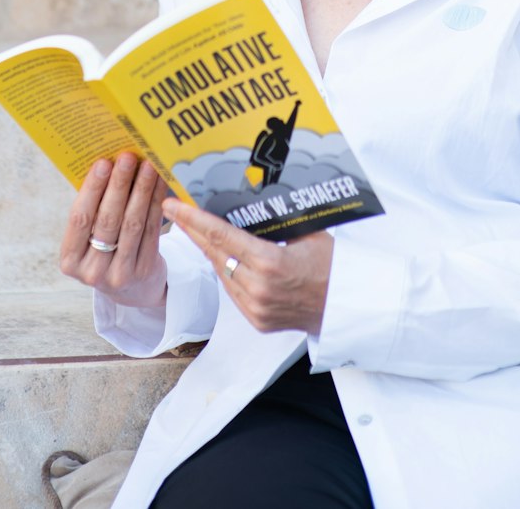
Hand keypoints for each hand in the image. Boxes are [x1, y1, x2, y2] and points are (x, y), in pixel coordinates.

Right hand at [60, 152, 167, 306]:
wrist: (132, 289)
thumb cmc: (105, 251)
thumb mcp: (89, 240)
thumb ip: (92, 210)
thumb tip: (108, 163)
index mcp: (70, 261)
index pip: (79, 219)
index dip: (92, 189)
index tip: (102, 163)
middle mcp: (92, 271)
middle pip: (107, 220)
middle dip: (119, 185)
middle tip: (128, 157)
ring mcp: (120, 274)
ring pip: (132, 224)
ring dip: (141, 190)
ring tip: (147, 165)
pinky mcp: (144, 270)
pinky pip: (151, 230)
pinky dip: (156, 203)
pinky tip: (159, 183)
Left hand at [162, 198, 332, 335]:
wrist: (345, 308)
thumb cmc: (332, 265)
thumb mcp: (308, 233)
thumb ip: (278, 220)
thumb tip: (255, 198)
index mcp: (270, 262)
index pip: (222, 235)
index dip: (194, 219)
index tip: (174, 206)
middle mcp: (258, 287)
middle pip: (215, 253)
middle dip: (192, 231)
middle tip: (174, 210)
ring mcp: (255, 308)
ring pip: (221, 273)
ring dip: (207, 250)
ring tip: (194, 229)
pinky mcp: (256, 321)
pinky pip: (232, 291)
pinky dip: (225, 271)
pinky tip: (220, 255)